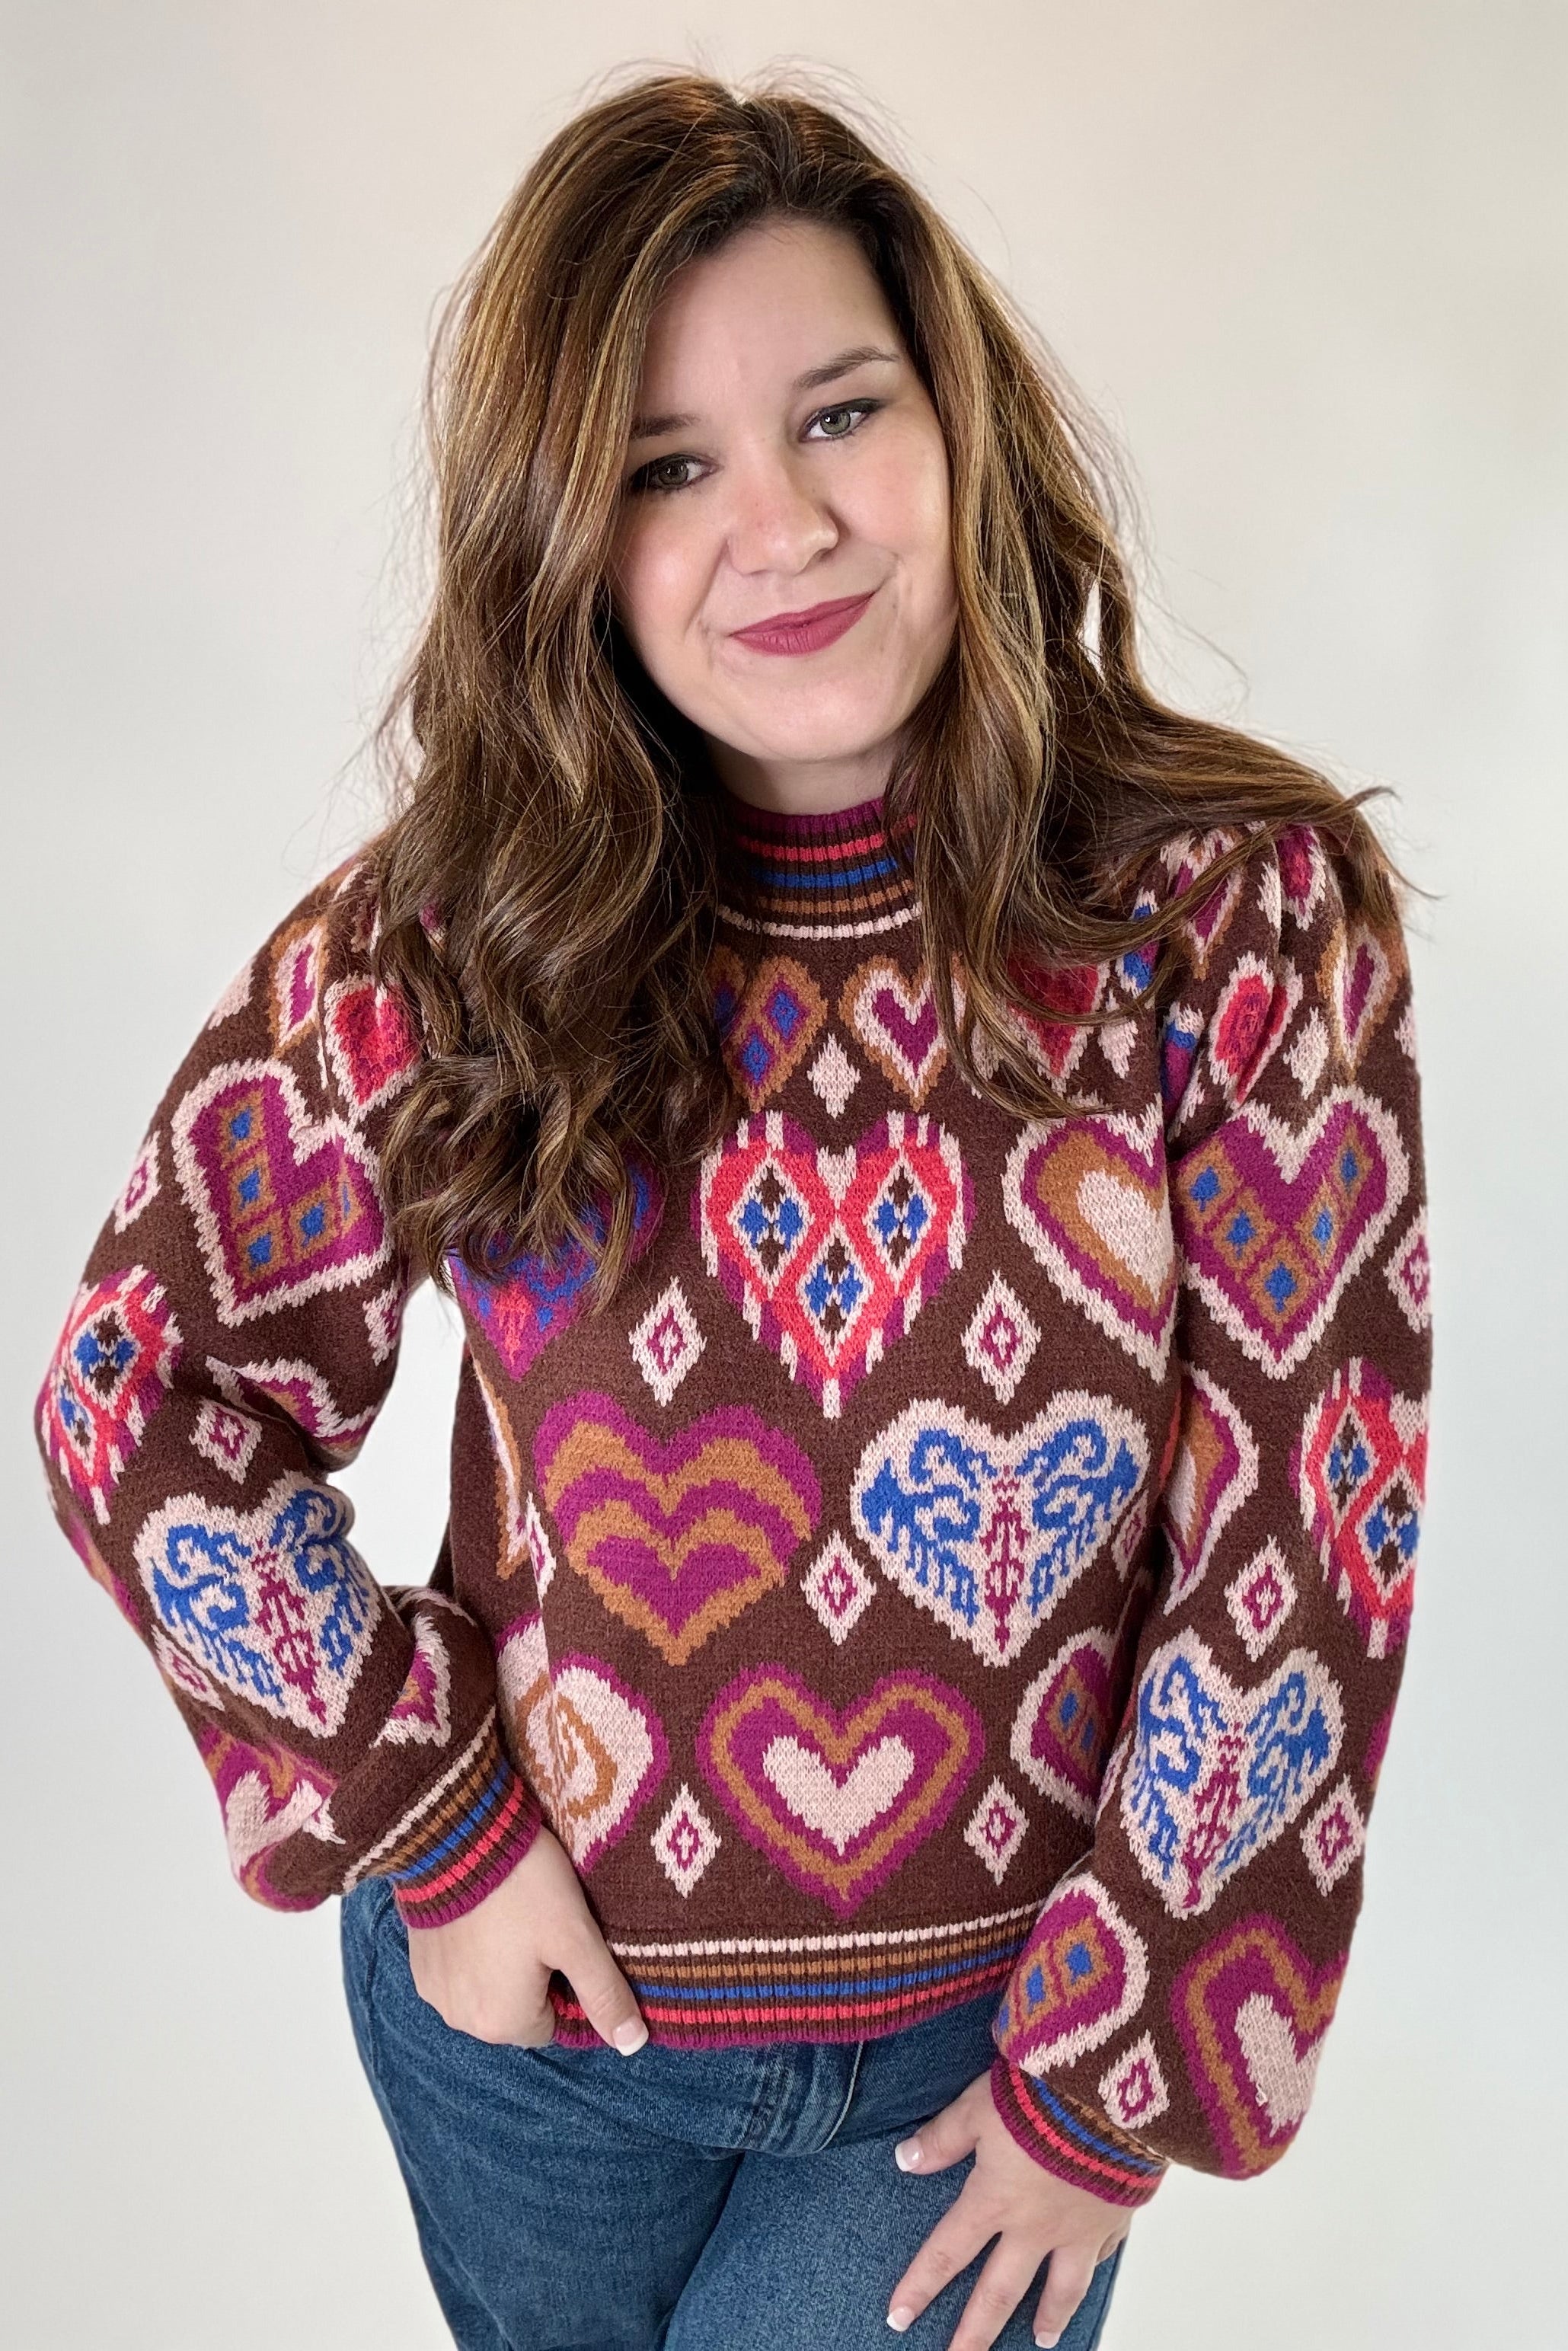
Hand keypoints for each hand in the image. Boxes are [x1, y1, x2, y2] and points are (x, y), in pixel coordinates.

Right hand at [402, 1821, 648, 2055]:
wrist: (455, 1837)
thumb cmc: (522, 1888)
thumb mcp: (575, 1936)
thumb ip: (604, 1993)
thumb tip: (632, 2043)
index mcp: (503, 2024)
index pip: (555, 2023)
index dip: (567, 1982)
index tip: (564, 1940)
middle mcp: (461, 2021)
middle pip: (518, 2010)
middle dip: (533, 1976)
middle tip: (540, 1923)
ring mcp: (434, 1992)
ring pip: (487, 1991)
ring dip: (500, 1965)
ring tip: (511, 1915)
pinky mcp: (418, 1964)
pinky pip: (457, 1972)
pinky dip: (472, 1952)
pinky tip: (482, 1914)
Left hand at [886, 2069, 1131, 2349]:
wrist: (1108, 2092)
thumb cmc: (1038, 2093)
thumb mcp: (978, 2107)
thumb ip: (943, 2138)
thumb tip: (903, 2159)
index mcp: (994, 2201)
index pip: (947, 2254)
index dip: (920, 2287)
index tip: (897, 2319)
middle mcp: (1035, 2227)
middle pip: (1000, 2291)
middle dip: (977, 2332)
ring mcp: (1079, 2228)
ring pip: (1062, 2288)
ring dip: (1049, 2317)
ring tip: (1042, 2341)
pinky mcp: (1116, 2214)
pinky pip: (1104, 2253)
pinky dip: (1097, 2269)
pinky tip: (1094, 2276)